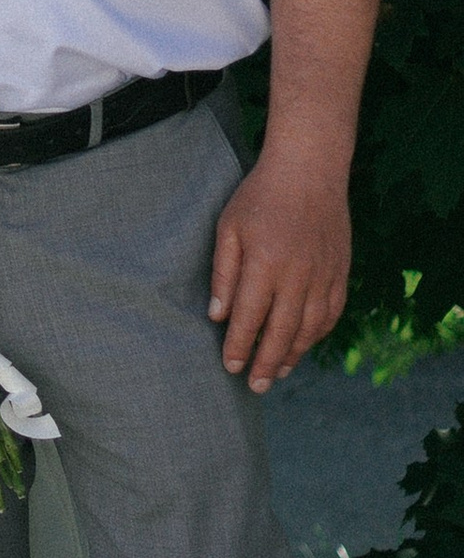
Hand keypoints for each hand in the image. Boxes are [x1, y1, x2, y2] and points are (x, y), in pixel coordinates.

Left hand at [210, 141, 350, 392]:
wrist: (309, 171)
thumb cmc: (259, 197)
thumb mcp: (229, 227)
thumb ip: (223, 273)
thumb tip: (217, 316)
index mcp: (264, 264)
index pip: (249, 318)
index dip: (239, 346)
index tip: (230, 367)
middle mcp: (297, 275)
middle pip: (281, 332)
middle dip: (266, 363)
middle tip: (254, 386)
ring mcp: (323, 276)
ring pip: (309, 329)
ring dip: (292, 355)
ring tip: (276, 373)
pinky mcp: (340, 273)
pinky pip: (330, 315)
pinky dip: (316, 335)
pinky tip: (302, 346)